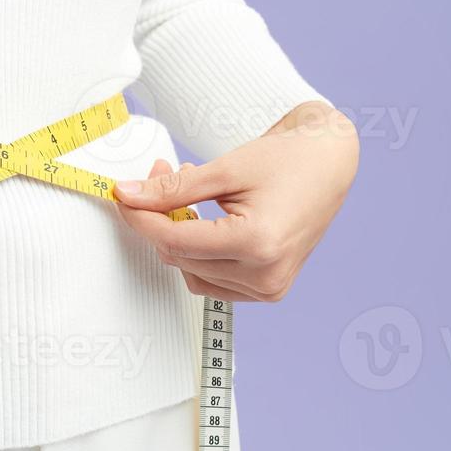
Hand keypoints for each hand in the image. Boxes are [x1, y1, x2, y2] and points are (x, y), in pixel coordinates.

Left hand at [111, 102, 357, 301]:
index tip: (122, 196)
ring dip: (178, 236)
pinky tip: (204, 220)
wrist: (329, 163)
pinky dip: (198, 254)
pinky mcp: (269, 290)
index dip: (140, 218)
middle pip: (180, 257)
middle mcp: (266, 275)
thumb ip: (172, 189)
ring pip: (191, 272)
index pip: (175, 240)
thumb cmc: (288, 160)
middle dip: (160, 218)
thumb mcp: (224, 169)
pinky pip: (212, 281)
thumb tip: (128, 196)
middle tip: (161, 174)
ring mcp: (269, 288)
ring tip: (188, 194)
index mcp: (258, 244)